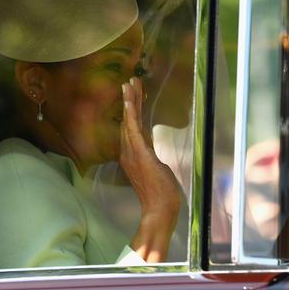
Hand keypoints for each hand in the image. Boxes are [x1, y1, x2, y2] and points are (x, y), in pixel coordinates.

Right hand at [120, 76, 180, 261]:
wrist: (159, 209)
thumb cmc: (160, 194)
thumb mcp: (156, 172)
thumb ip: (151, 161)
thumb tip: (153, 158)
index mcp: (131, 155)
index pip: (130, 127)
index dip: (131, 110)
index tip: (132, 94)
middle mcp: (128, 151)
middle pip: (128, 120)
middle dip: (130, 99)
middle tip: (130, 80)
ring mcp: (133, 152)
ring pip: (129, 121)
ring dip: (130, 101)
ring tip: (129, 83)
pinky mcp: (140, 153)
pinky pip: (133, 129)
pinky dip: (130, 114)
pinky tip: (129, 101)